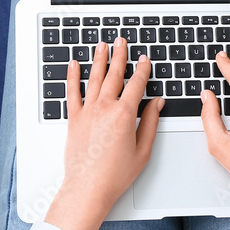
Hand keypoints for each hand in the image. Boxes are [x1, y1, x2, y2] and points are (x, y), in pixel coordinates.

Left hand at [45, 37, 162, 229]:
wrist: (88, 188)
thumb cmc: (115, 174)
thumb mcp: (143, 149)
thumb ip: (150, 122)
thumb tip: (157, 103)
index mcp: (124, 115)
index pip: (136, 84)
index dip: (142, 69)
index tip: (145, 60)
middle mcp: (104, 108)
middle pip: (114, 75)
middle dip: (119, 56)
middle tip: (121, 41)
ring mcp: (87, 112)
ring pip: (94, 78)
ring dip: (99, 59)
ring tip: (101, 45)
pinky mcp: (74, 119)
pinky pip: (72, 92)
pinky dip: (72, 77)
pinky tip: (73, 65)